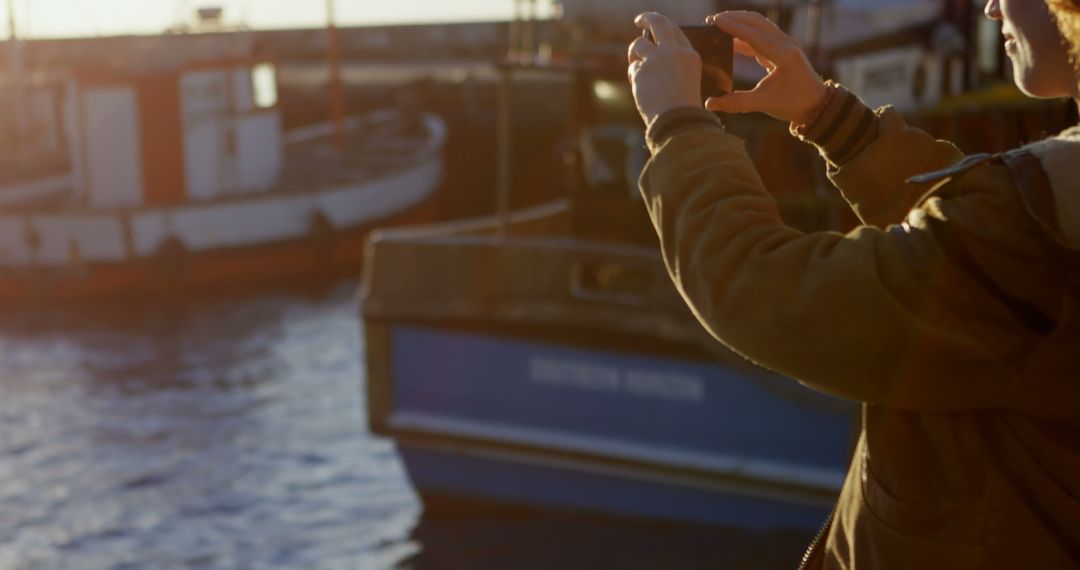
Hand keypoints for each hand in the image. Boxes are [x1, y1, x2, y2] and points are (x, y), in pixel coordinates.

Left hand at [627, 12, 702, 125]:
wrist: (677, 123)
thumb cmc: (682, 107)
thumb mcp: (687, 80)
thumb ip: (674, 63)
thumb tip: (650, 49)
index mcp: (690, 55)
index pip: (674, 30)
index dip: (663, 25)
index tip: (655, 24)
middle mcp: (673, 52)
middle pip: (657, 23)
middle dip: (647, 18)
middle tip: (639, 20)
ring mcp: (656, 59)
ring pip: (638, 45)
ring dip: (634, 53)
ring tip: (636, 66)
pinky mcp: (641, 70)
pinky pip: (632, 67)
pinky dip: (633, 76)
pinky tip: (641, 88)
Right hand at [703, 11, 826, 123]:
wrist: (816, 104)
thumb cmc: (794, 104)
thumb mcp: (764, 104)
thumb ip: (737, 103)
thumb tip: (710, 104)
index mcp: (785, 55)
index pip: (754, 35)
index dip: (733, 27)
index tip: (714, 21)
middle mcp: (787, 44)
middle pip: (757, 22)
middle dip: (734, 18)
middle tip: (711, 21)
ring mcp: (786, 44)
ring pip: (759, 25)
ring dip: (740, 23)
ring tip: (718, 26)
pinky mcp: (783, 48)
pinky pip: (761, 35)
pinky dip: (745, 34)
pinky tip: (731, 41)